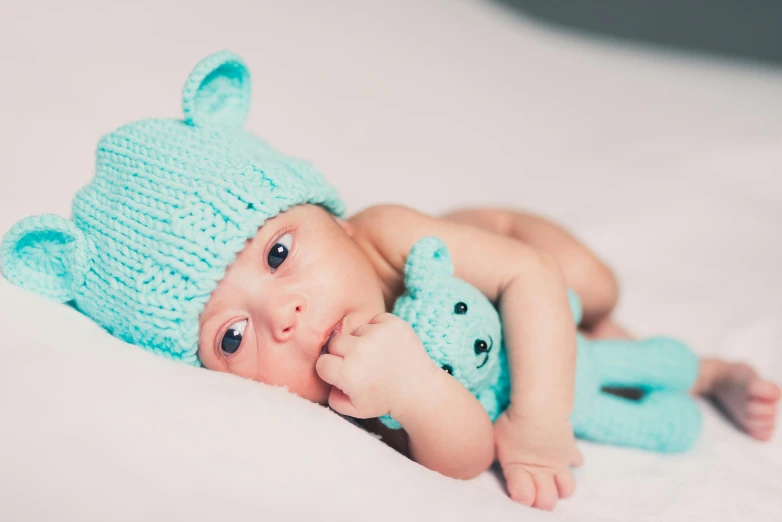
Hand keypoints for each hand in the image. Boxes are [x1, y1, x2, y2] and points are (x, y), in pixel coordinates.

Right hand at [315, 313, 435, 418]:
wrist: (418, 389)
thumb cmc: (384, 400)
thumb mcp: (354, 409)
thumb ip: (332, 397)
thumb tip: (326, 378)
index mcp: (347, 373)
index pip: (322, 362)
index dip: (331, 370)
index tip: (342, 375)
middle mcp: (359, 350)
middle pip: (335, 343)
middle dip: (343, 354)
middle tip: (360, 366)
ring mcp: (377, 334)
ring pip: (355, 331)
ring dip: (361, 342)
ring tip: (376, 357)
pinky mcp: (392, 323)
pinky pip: (374, 320)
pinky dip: (378, 330)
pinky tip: (386, 346)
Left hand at [494, 407, 582, 510]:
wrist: (539, 407)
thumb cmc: (512, 421)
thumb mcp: (495, 437)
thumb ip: (494, 453)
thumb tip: (488, 458)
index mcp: (518, 470)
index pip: (524, 497)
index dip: (522, 497)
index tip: (518, 489)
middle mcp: (541, 472)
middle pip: (548, 501)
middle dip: (542, 501)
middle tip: (536, 490)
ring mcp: (558, 463)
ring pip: (567, 489)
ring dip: (560, 487)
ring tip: (551, 478)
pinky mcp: (570, 451)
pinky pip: (577, 462)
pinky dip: (572, 460)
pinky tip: (561, 453)